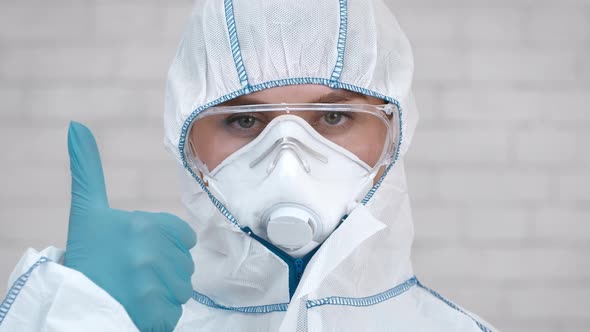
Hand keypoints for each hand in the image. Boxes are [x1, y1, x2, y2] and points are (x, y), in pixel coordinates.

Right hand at [64, 122, 195, 331]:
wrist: (70, 303)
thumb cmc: (84, 255)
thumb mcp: (87, 210)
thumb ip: (87, 169)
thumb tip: (76, 125)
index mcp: (147, 224)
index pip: (183, 236)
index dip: (164, 246)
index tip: (139, 253)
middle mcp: (155, 251)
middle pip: (183, 264)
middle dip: (164, 271)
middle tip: (132, 274)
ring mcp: (155, 283)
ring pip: (181, 289)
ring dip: (162, 293)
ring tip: (133, 292)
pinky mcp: (155, 313)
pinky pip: (173, 314)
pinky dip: (158, 315)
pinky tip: (136, 309)